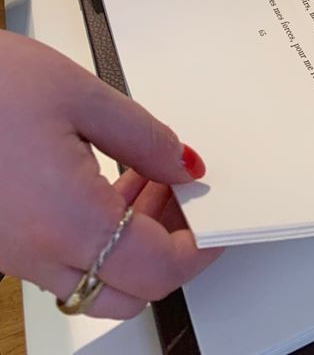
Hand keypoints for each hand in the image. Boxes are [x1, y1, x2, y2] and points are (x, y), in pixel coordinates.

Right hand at [0, 29, 221, 318]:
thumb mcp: (81, 93)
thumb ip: (144, 137)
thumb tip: (185, 165)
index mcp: (65, 219)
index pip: (159, 268)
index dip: (202, 247)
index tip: (221, 218)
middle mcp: (35, 251)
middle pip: (128, 292)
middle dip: (171, 250)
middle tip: (187, 196)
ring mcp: (11, 253)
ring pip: (94, 281)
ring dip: (134, 243)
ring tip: (151, 178)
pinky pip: (61, 261)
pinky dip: (97, 237)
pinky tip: (106, 183)